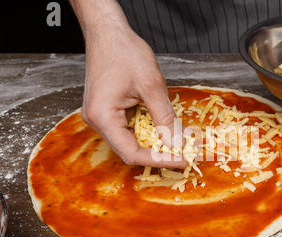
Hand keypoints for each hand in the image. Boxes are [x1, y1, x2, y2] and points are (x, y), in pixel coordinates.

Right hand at [81, 20, 186, 167]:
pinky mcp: (107, 110)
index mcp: (103, 117)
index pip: (131, 153)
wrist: (108, 32)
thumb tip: (177, 143)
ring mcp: (101, 116)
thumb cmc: (124, 51)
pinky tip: (164, 126)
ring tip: (179, 139)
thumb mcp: (151, 86)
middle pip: (130, 149)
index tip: (182, 159)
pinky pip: (129, 127)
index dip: (159, 160)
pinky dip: (148, 128)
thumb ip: (165, 118)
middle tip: (184, 152)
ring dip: (156, 140)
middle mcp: (97, 121)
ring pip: (131, 139)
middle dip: (159, 151)